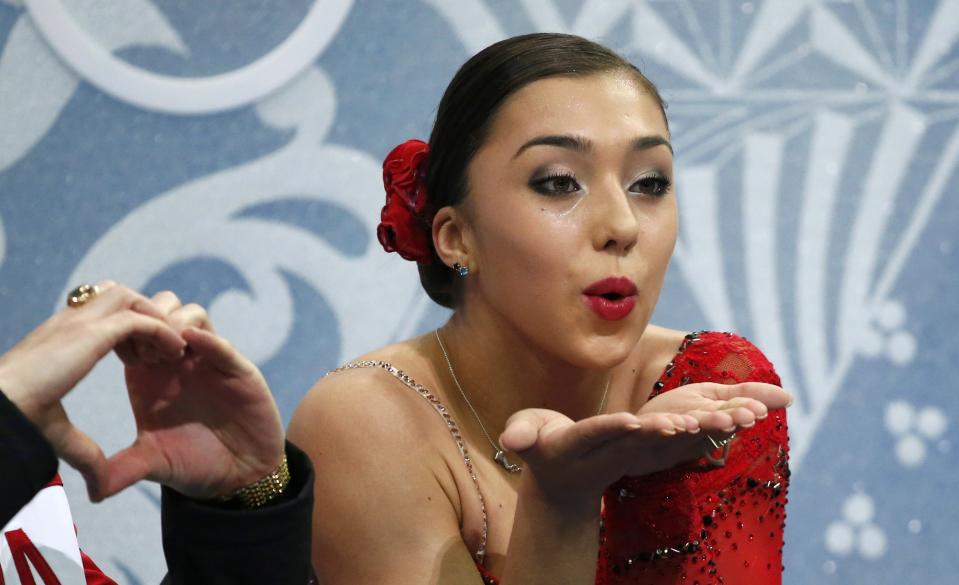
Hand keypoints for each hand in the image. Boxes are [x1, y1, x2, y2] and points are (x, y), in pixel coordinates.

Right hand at [0, 283, 185, 489]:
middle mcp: (68, 324)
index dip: (125, 329)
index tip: (142, 359)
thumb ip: (85, 453)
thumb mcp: (58, 437)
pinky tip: (174, 353)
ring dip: (155, 318)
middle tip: (161, 350)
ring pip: (130, 297)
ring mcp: (78, 323)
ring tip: (171, 349)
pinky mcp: (91, 333)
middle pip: (116, 294)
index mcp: (57, 339)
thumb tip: (99, 489)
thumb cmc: (14, 426)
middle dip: (144, 313)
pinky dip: (160, 331)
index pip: (96, 311)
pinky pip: (140, 318)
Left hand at [101, 291, 284, 501]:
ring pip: (191, 314)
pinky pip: (220, 343)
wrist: (239, 477)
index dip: (124, 329)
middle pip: (160, 307)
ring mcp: (209, 361)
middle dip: (149, 318)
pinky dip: (206, 339)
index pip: (132, 327)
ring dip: (176, 324)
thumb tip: (91, 494)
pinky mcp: (236, 369)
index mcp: (150, 373)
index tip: (120, 352)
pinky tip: (190, 347)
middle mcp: (179, 360)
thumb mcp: (153, 464)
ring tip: (168, 353)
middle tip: (145, 350)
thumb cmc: (195, 464)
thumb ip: (122, 470)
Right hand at [499, 382, 791, 509]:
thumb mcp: (525, 438)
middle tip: (697, 423)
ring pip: (671, 444)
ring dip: (701, 434)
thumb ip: (521, 435)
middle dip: (671, 433)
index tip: (634, 422)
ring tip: (731, 422)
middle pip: (643, 441)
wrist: (564, 483)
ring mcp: (634, 456)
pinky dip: (708, 435)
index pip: (599, 435)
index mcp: (580, 445)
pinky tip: (737, 422)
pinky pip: (683, 446)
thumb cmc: (540, 448)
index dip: (616, 429)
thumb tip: (511, 440)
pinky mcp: (651, 454)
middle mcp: (612, 453)